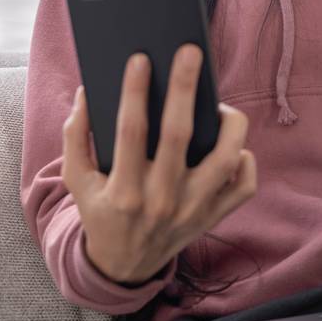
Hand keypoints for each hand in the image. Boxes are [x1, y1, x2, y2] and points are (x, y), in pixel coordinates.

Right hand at [61, 45, 256, 284]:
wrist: (124, 266)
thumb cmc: (101, 212)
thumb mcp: (77, 181)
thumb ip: (76, 137)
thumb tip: (85, 94)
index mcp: (125, 190)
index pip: (130, 132)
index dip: (134, 92)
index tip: (140, 59)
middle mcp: (162, 200)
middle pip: (179, 135)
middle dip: (184, 89)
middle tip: (189, 54)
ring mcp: (193, 210)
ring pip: (225, 159)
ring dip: (228, 125)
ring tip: (218, 104)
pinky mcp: (213, 217)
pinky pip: (244, 186)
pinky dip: (245, 161)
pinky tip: (232, 144)